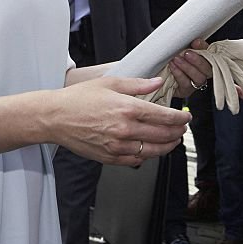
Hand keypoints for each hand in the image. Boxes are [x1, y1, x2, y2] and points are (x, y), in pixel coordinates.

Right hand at [52, 76, 190, 165]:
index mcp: (127, 108)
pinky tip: (152, 149)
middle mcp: (125, 129)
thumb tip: (157, 83)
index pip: (164, 116)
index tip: (186, 116)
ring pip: (153, 151)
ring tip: (173, 140)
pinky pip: (137, 160)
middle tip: (182, 128)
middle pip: (162, 135)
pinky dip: (149, 156)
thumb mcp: (110, 83)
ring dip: (168, 146)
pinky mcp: (110, 158)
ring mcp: (118, 146)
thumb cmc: (79, 99)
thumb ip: (137, 84)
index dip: (180, 118)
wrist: (55, 118)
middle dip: (177, 132)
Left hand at [169, 38, 213, 97]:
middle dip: (197, 60)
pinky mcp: (186, 91)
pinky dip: (179, 75)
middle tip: (187, 53)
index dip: (204, 48)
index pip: (210, 53)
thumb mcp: (182, 49)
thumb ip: (190, 45)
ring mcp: (196, 83)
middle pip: (207, 68)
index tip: (195, 42)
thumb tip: (194, 40)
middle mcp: (203, 72)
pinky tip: (173, 68)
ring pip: (198, 77)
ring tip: (176, 59)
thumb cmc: (173, 59)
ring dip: (187, 67)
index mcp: (205, 60)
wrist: (160, 75)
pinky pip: (186, 84)